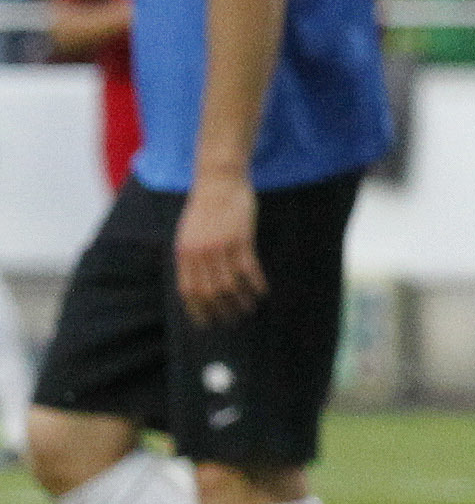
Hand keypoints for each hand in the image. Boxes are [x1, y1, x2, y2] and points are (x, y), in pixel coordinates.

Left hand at [175, 172, 266, 324]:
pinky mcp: (240, 238)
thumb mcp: (189, 232)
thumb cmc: (206, 206)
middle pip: (209, 292)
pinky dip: (255, 283)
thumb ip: (192, 256)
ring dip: (240, 300)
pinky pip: (248, 268)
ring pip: (229, 284)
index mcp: (184, 253)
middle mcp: (199, 253)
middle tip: (233, 319)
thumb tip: (197, 280)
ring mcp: (219, 246)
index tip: (208, 324)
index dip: (198, 311)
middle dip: (221, 310)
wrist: (219, 180)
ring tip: (249, 308)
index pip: (188, 291)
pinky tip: (262, 291)